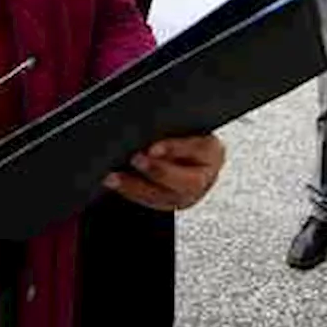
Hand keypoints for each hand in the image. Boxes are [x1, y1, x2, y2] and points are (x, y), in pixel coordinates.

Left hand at [104, 134, 224, 210]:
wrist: (188, 152)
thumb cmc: (184, 132)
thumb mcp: (184, 125)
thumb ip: (171, 125)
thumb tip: (146, 123)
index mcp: (211, 151)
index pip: (198, 149)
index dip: (174, 149)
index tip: (153, 148)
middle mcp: (204, 177)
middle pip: (186, 182)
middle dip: (158, 171)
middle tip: (136, 160)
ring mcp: (187, 195)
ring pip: (164, 197)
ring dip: (136, 187)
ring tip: (115, 177)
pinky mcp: (169, 203)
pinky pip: (150, 202)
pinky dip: (131, 193)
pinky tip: (116, 183)